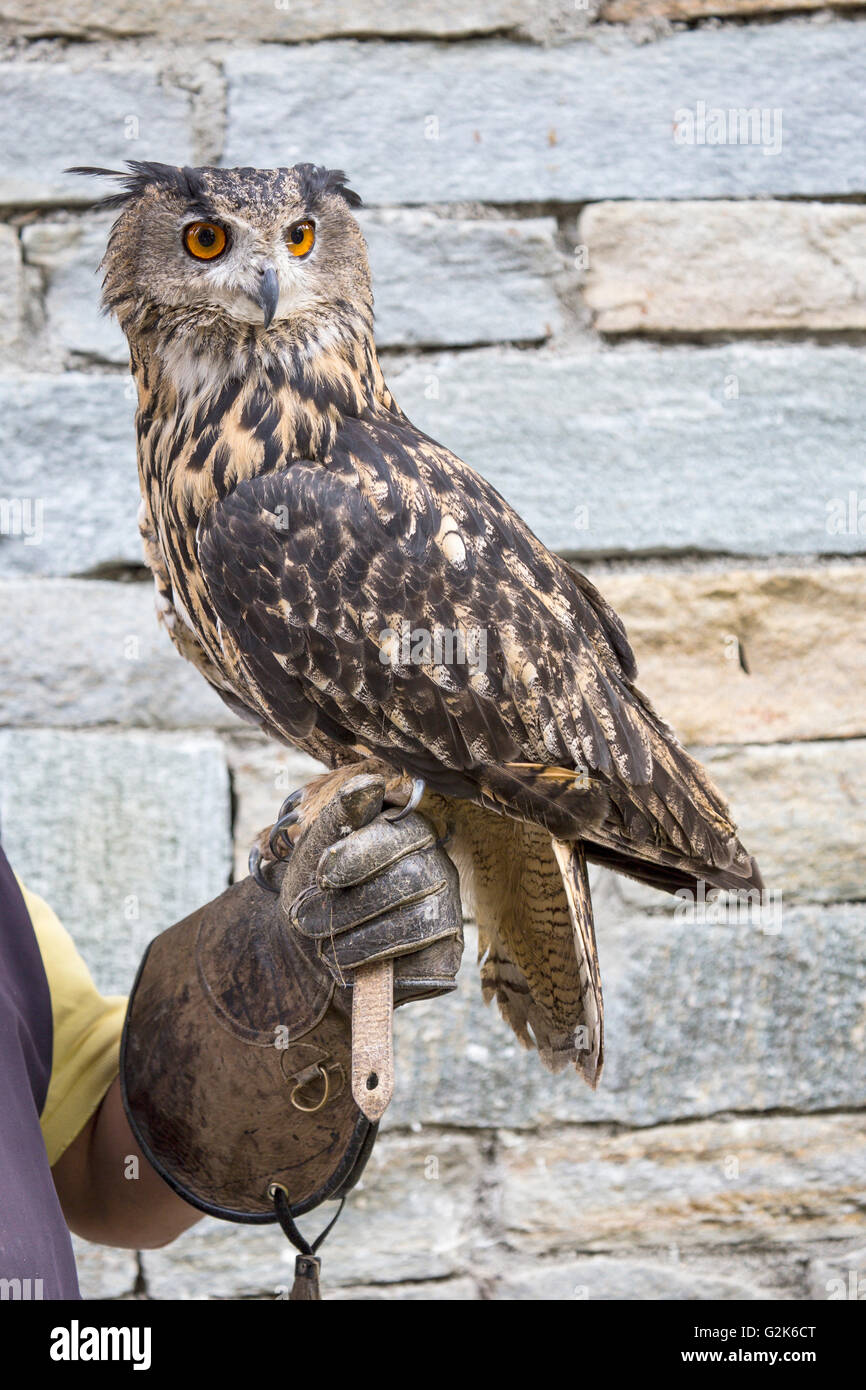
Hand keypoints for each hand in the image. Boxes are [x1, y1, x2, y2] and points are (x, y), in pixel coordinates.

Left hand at [278, 772, 462, 999]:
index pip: (398, 834)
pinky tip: (353, 964)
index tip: (323, 876)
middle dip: (353, 905)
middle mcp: (435, 863)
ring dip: (362, 939)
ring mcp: (445, 906)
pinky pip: (425, 959)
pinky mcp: (446, 948)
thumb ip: (339, 816)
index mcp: (406, 828)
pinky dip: (382, 964)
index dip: (360, 855)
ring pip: (417, 921)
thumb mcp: (315, 852)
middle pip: (410, 879)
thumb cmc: (316, 891)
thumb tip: (369, 783)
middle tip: (305, 922)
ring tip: (326, 948)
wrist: (310, 950)